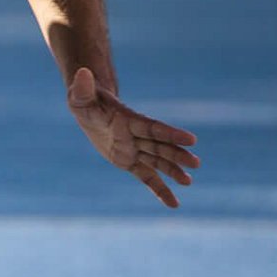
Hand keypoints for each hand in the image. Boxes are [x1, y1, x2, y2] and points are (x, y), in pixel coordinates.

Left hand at [66, 67, 198, 207]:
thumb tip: (81, 72)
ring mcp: (135, 149)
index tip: (192, 139)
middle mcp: (137, 135)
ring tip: (189, 181)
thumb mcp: (80, 96)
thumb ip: (83, 88)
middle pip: (160, 146)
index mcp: (129, 120)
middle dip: (177, 155)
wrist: (91, 110)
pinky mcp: (130, 162)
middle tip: (196, 163)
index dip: (170, 133)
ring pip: (157, 162)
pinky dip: (159, 190)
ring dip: (173, 172)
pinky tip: (173, 204)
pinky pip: (146, 177)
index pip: (152, 127)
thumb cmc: (85, 100)